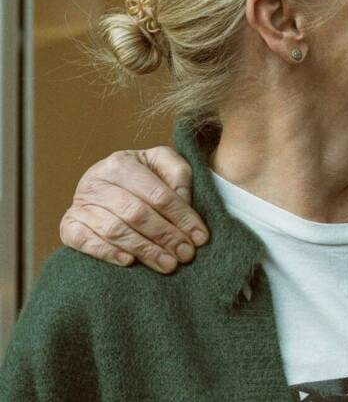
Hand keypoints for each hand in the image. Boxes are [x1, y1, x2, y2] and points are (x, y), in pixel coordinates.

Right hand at [59, 147, 208, 273]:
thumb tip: (184, 201)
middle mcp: (96, 181)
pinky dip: (107, 252)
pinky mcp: (68, 225)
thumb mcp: (162, 164)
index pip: (158, 194)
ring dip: (144, 249)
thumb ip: (178, 174)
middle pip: (137, 214)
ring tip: (168, 264)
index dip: (182, 217)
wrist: (106, 184)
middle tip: (186, 255)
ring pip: (115, 229)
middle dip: (166, 236)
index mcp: (122, 163)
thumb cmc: (143, 175)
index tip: (200, 237)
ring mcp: (80, 204)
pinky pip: (84, 241)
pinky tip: (129, 261)